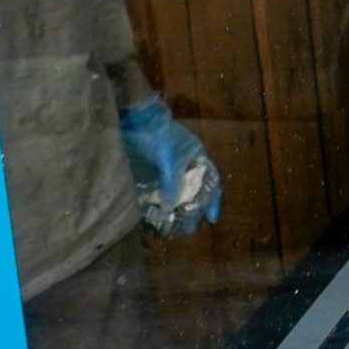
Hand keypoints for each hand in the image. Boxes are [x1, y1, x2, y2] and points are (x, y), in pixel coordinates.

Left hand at [119, 97, 223, 236]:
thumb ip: (172, 183)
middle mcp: (185, 164)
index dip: (214, 200)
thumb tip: (171, 209)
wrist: (134, 120)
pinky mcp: (151, 170)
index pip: (212, 181)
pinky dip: (158, 203)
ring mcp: (168, 167)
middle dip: (193, 209)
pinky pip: (158, 191)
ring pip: (176, 192)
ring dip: (175, 208)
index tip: (212, 220)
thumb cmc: (157, 136)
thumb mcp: (168, 159)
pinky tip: (154, 215)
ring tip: (172, 226)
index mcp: (196, 157)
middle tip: (189, 228)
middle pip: (194, 190)